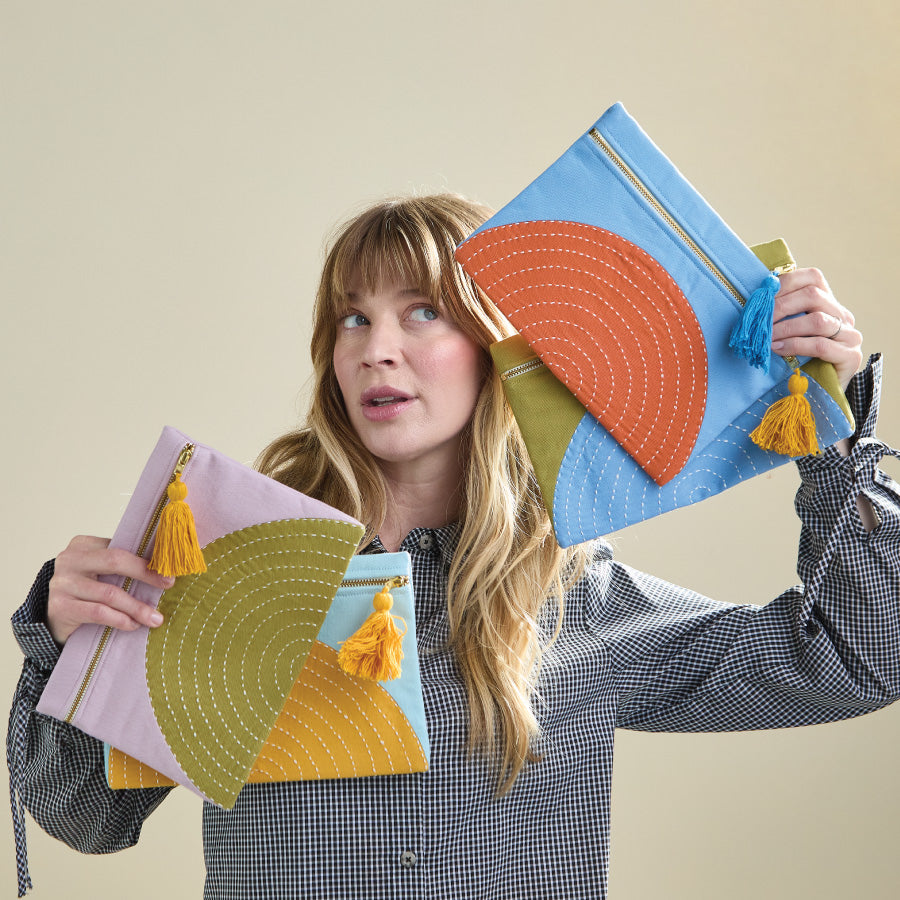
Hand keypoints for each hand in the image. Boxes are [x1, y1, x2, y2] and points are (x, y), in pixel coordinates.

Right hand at [47, 535, 173, 645]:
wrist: (53, 618)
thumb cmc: (85, 591)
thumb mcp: (100, 571)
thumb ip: (121, 565)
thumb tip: (163, 566)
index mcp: (83, 545)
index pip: (120, 547)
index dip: (146, 558)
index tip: (169, 570)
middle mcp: (69, 560)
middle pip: (115, 562)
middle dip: (146, 574)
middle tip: (168, 585)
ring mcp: (62, 583)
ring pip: (109, 593)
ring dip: (137, 607)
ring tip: (155, 618)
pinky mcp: (60, 607)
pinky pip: (98, 612)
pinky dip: (120, 619)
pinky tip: (133, 625)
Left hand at [770, 268, 862, 390]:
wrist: (819, 393)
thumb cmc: (798, 359)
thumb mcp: (789, 332)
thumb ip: (782, 315)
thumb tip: (755, 299)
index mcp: (829, 302)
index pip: (813, 278)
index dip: (786, 283)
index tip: (762, 295)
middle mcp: (843, 315)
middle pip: (814, 296)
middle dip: (780, 307)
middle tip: (758, 320)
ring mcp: (850, 335)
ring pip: (817, 320)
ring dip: (785, 328)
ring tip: (765, 338)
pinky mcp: (851, 356)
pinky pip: (821, 345)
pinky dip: (795, 346)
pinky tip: (777, 349)